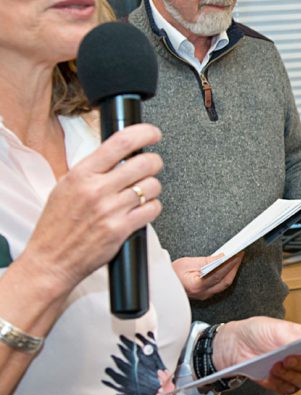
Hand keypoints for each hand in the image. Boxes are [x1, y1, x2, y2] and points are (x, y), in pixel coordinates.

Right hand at [18, 123, 162, 295]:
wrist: (51, 260)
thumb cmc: (56, 225)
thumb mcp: (65, 187)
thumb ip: (92, 170)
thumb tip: (119, 154)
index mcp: (81, 174)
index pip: (120, 142)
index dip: (144, 133)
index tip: (153, 134)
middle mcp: (97, 190)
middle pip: (144, 162)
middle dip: (155, 162)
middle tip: (153, 165)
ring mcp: (110, 210)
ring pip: (152, 186)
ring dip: (153, 187)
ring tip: (142, 192)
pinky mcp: (121, 229)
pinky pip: (153, 209)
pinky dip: (153, 207)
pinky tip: (142, 209)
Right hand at [172, 254, 241, 300]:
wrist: (163, 284)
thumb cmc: (171, 274)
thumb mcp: (188, 263)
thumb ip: (206, 261)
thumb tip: (221, 257)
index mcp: (197, 286)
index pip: (219, 274)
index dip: (230, 264)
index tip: (237, 255)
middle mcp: (202, 293)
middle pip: (225, 281)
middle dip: (235, 267)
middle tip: (240, 255)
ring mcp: (204, 295)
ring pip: (224, 285)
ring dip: (231, 271)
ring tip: (236, 259)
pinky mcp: (205, 294)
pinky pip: (220, 285)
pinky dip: (226, 275)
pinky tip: (228, 267)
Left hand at [213, 317, 300, 394]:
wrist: (234, 345)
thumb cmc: (257, 331)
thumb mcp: (277, 329)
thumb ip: (296, 337)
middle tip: (286, 358)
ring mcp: (295, 372)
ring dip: (291, 376)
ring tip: (275, 366)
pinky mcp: (282, 383)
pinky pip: (289, 391)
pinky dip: (281, 384)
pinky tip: (270, 375)